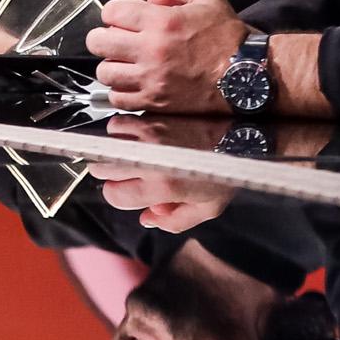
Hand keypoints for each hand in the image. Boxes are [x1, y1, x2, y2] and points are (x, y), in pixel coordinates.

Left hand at [85, 0, 244, 112]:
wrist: (248, 74)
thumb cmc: (228, 36)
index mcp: (162, 22)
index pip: (111, 12)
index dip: (113, 12)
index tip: (122, 18)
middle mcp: (152, 50)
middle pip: (98, 42)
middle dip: (104, 37)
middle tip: (116, 40)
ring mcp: (152, 79)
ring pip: (105, 72)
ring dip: (111, 65)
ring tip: (125, 63)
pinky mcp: (156, 102)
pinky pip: (119, 98)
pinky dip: (120, 91)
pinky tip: (133, 83)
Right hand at [90, 125, 235, 231]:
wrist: (237, 135)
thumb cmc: (226, 171)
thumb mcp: (208, 208)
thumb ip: (175, 221)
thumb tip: (148, 219)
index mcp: (162, 187)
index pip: (114, 195)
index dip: (117, 196)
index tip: (124, 192)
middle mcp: (151, 162)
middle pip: (103, 170)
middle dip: (109, 175)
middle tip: (124, 174)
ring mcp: (147, 138)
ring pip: (107, 146)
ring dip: (113, 153)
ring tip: (127, 155)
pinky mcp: (149, 119)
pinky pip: (117, 125)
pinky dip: (119, 132)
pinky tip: (132, 136)